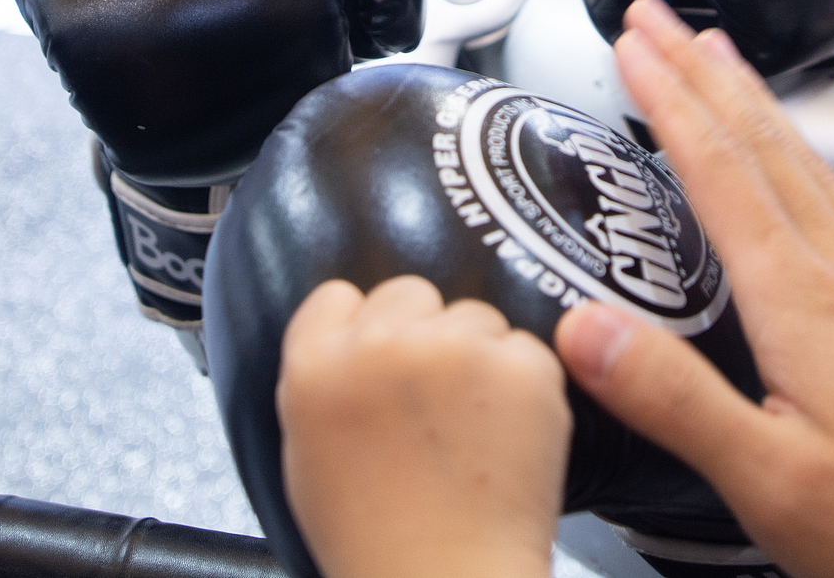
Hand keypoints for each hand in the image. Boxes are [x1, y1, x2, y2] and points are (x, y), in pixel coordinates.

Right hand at [279, 276, 568, 577]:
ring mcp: (455, 349)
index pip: (339, 296)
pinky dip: (525, 384)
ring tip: (473, 427)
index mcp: (315, 365)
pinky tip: (507, 434)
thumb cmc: (375, 539)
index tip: (380, 355)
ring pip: (474, 316)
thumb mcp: (308, 454)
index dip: (363, 326)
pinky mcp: (520, 364)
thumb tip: (348, 341)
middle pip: (410, 293)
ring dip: (478, 355)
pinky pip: (525, 349)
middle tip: (433, 399)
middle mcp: (381, 344)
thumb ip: (324, 381)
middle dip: (424, 333)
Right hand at [553, 0, 833, 577]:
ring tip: (717, 56)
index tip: (632, 42)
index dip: (669, 98)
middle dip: (701, 71)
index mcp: (805, 304)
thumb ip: (675, 399)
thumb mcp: (774, 482)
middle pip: (763, 144)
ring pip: (804, 165)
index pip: (721, 169)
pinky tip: (792, 170)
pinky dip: (792, 156)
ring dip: (750, 100)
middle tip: (657, 16)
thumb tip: (586, 330)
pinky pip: (833, 202)